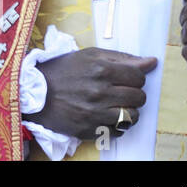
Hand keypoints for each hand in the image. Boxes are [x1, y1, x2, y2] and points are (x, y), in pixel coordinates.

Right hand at [25, 48, 155, 140]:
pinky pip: (119, 131)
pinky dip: (117, 125)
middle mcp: (100, 92)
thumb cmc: (63, 71)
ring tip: (115, 105)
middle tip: (118, 92)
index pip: (138, 77)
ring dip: (128, 111)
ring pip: (133, 116)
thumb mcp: (89, 55)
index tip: (124, 79)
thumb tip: (152, 62)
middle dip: (133, 93)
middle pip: (139, 97)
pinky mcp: (91, 129)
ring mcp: (95, 113)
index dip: (135, 78)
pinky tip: (105, 116)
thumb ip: (121, 58)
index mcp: (101, 69)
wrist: (35, 93)